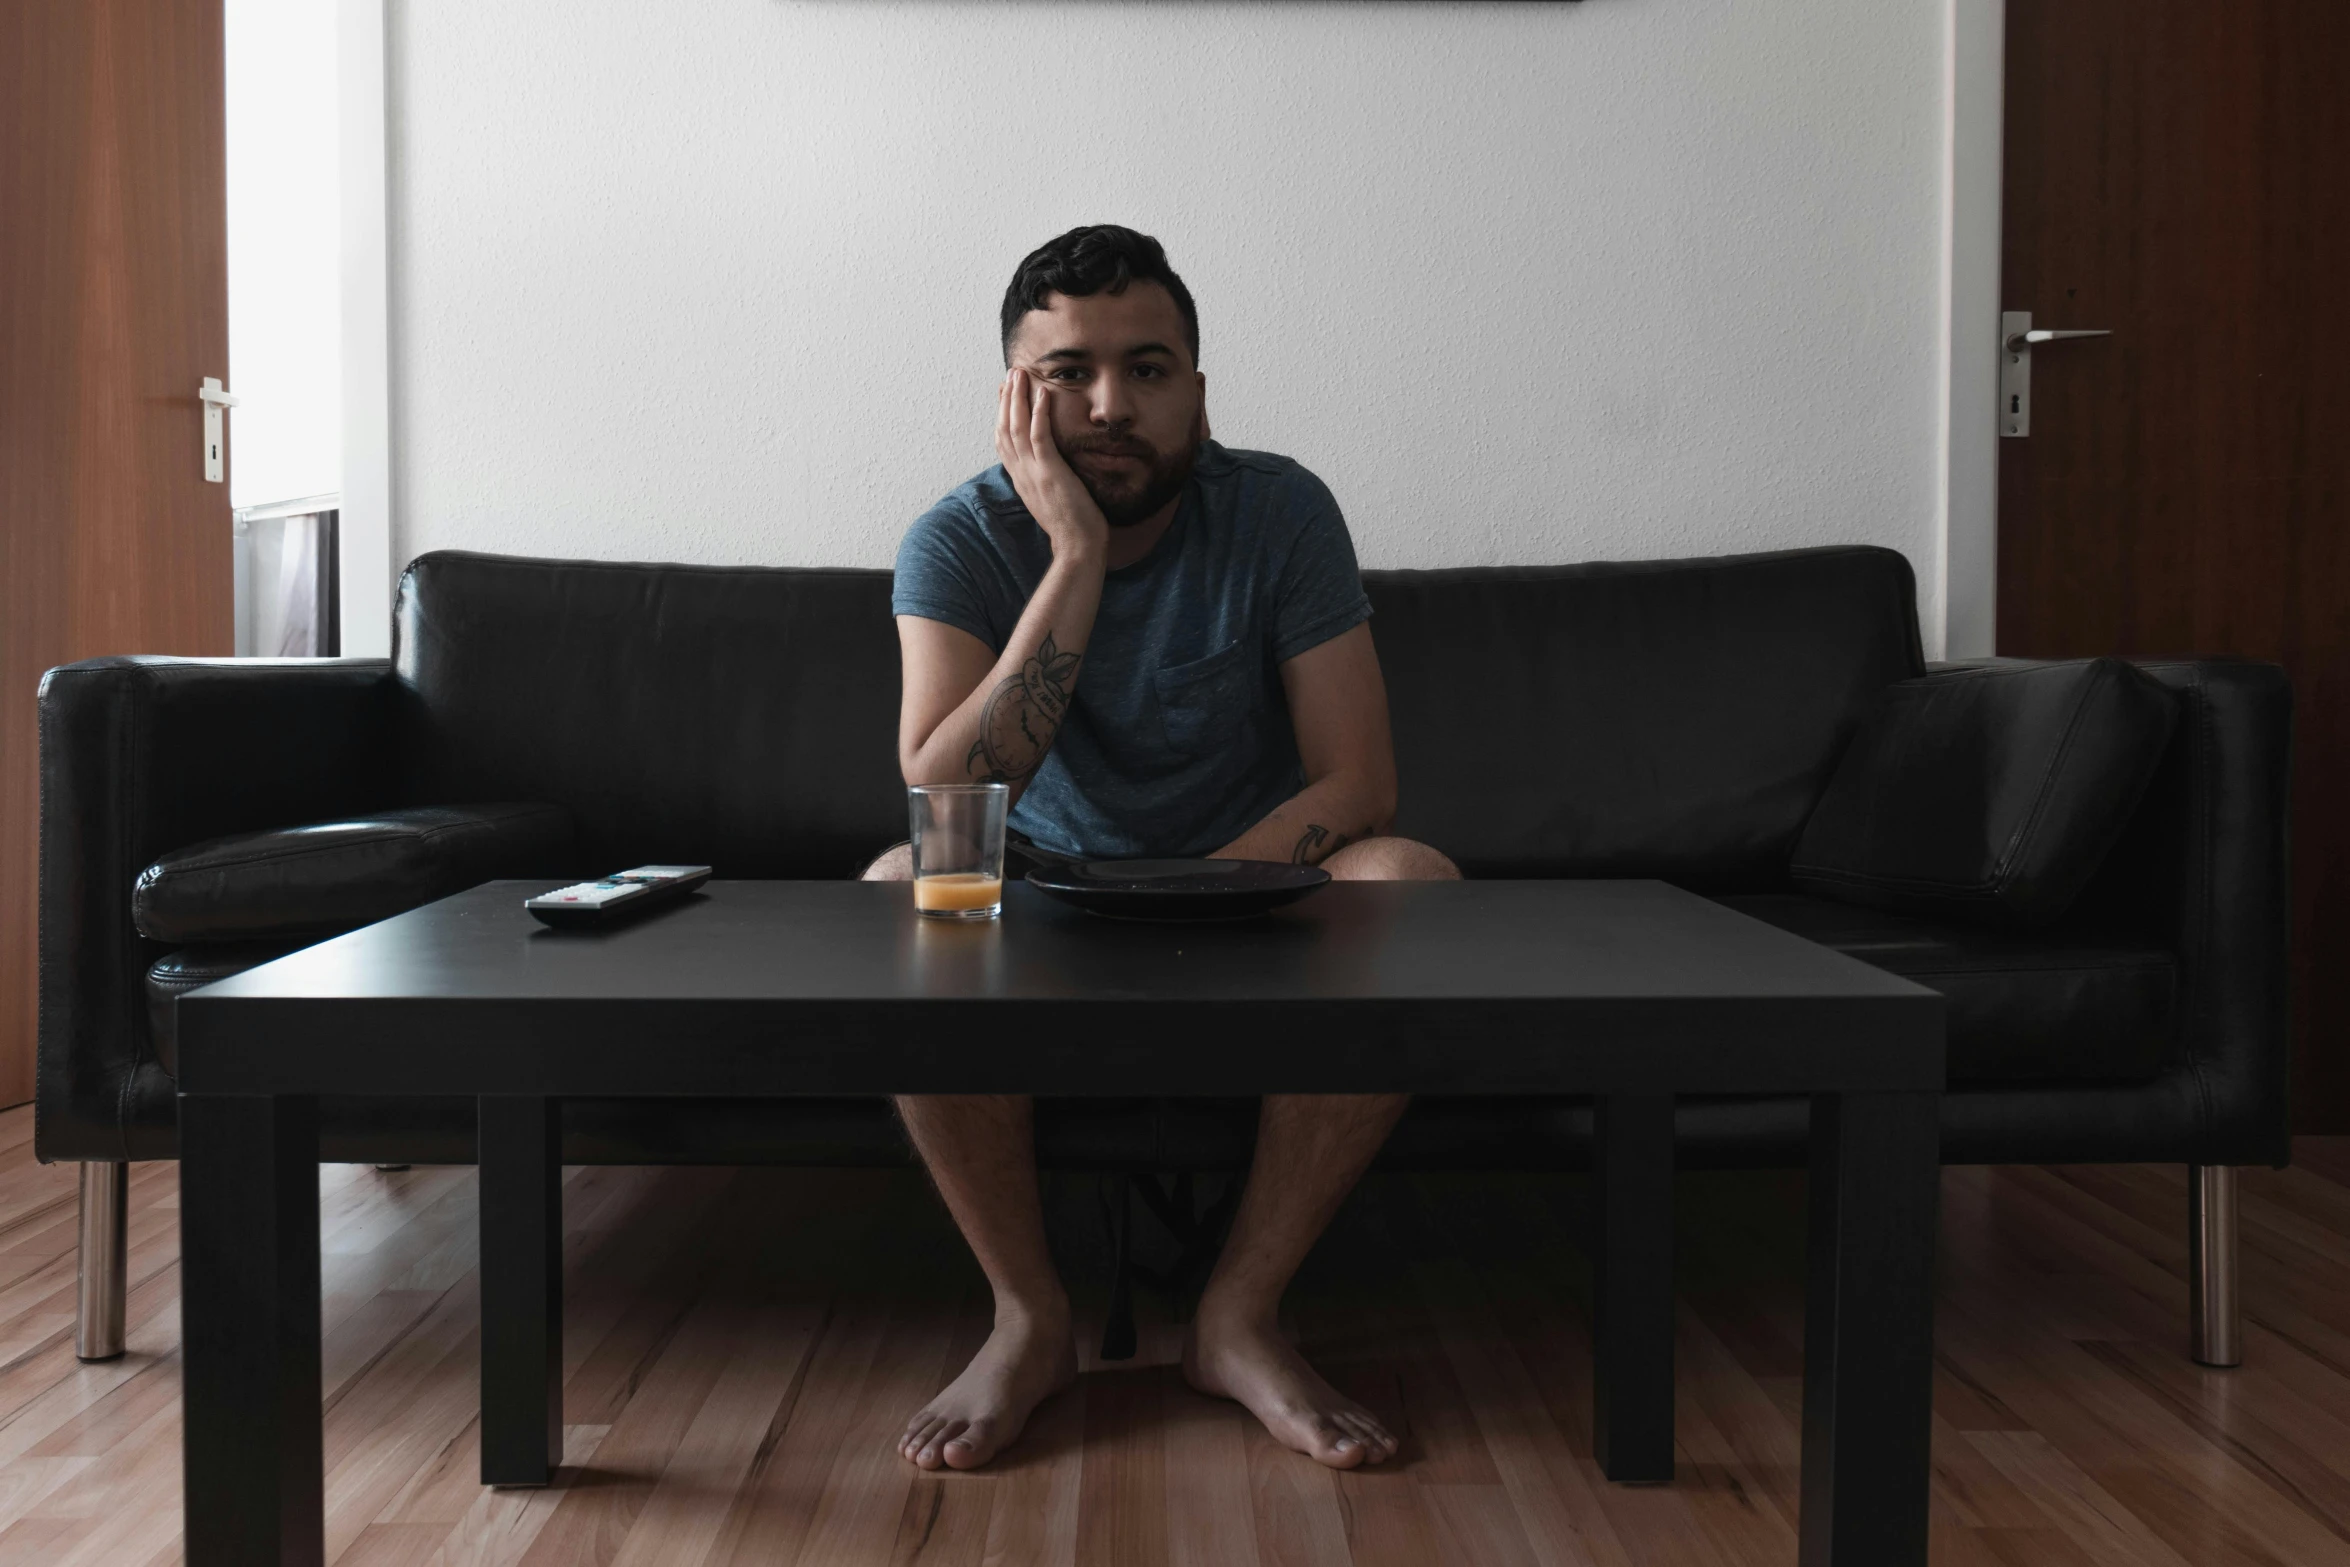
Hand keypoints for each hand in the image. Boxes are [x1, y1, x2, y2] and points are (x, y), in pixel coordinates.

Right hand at [996, 368, 1108, 563]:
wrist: (1077, 547)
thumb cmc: (1071, 525)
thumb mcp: (1051, 498)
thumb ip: (1045, 479)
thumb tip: (1050, 468)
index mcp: (1021, 479)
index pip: (1003, 441)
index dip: (1001, 414)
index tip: (1004, 393)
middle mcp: (1021, 473)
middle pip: (1004, 428)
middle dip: (1006, 399)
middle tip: (1010, 374)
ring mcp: (1033, 472)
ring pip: (1016, 428)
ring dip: (1017, 398)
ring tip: (1020, 374)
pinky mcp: (1049, 473)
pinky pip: (1040, 437)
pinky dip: (1039, 413)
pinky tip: (1043, 394)